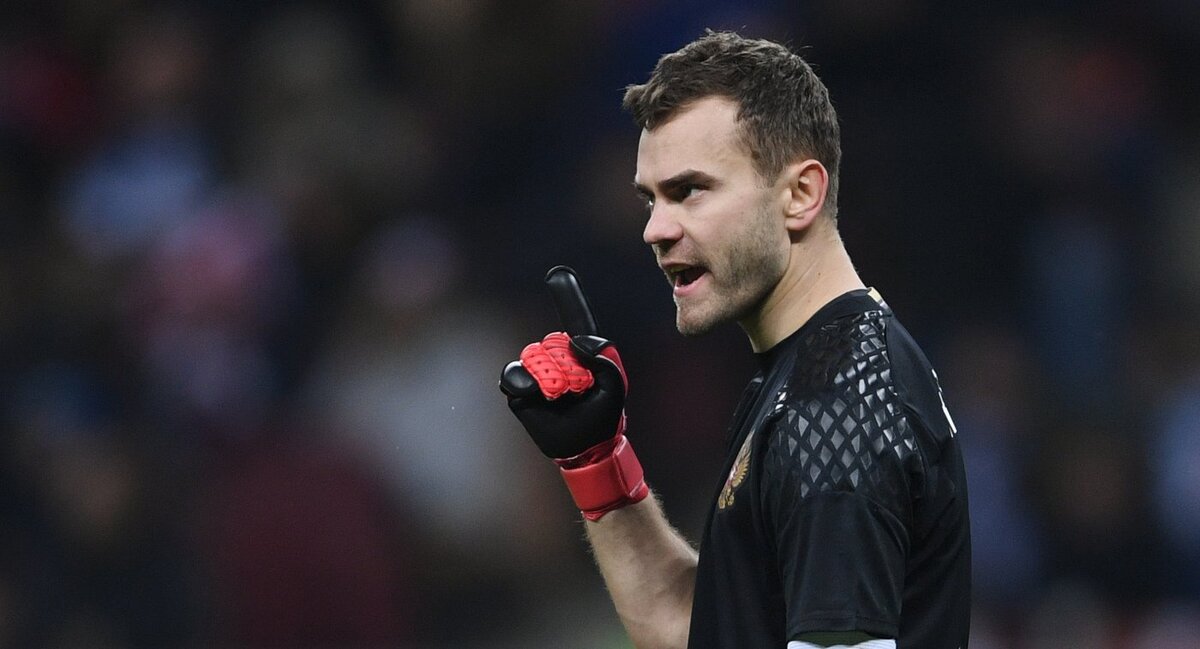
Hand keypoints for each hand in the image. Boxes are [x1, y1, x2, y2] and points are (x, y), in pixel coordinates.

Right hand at [499, 266, 646, 519]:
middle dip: (568, 366)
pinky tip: (536, 392)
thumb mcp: (615, 386)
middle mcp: (558, 356)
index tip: (557, 274)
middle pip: (553, 342)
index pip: (575, 318)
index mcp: (582, 351)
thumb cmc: (604, 416)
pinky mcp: (521, 390)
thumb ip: (605, 358)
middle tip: (580, 390)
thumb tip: (575, 342)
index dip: (567, 296)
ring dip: (550, 377)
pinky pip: (514, 374)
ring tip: (562, 397)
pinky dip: (524, 380)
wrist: (585, 447)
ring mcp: (538, 371)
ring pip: (534, 355)